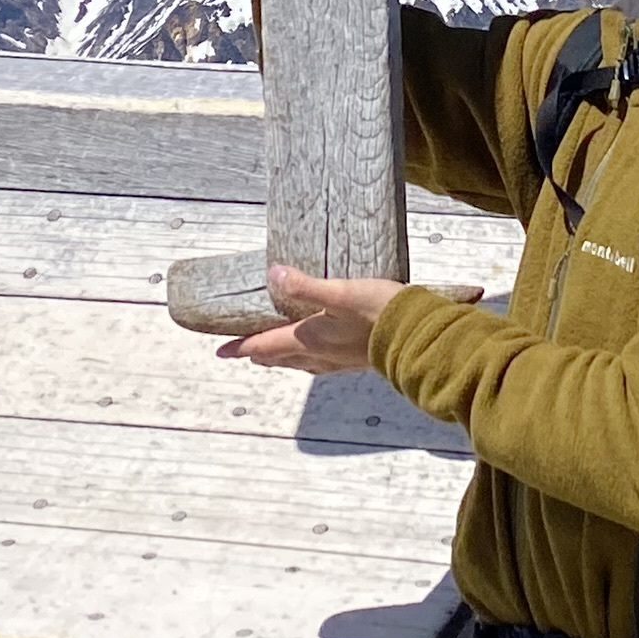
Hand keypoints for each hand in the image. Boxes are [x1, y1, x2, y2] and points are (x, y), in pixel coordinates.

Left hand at [219, 264, 404, 370]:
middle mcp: (319, 354)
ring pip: (300, 363)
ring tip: (274, 356)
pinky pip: (321, 364)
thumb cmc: (379, 311)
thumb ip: (306, 285)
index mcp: (309, 338)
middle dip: (260, 354)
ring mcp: (338, 360)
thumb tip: (273, 274)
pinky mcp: (355, 360)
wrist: (417, 336)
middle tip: (244, 353)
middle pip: (280, 357)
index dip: (242, 347)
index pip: (266, 345)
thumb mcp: (340, 292)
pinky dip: (308, 359)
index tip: (221, 352)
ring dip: (283, 359)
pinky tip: (318, 355)